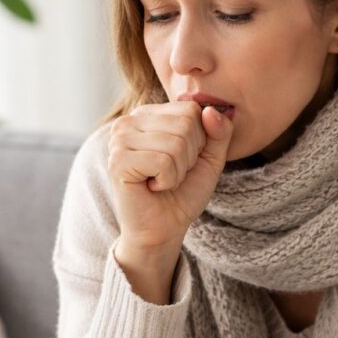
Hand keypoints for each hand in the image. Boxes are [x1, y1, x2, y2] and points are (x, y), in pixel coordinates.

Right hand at [107, 101, 233, 251]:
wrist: (164, 228)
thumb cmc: (183, 192)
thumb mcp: (211, 158)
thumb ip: (219, 132)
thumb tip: (210, 110)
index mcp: (149, 114)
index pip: (191, 109)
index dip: (199, 141)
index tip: (182, 160)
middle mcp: (130, 121)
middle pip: (185, 125)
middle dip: (189, 158)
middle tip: (171, 174)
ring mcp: (119, 139)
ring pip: (175, 144)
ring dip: (178, 171)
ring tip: (162, 181)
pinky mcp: (117, 161)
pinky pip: (162, 162)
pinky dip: (167, 181)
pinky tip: (152, 186)